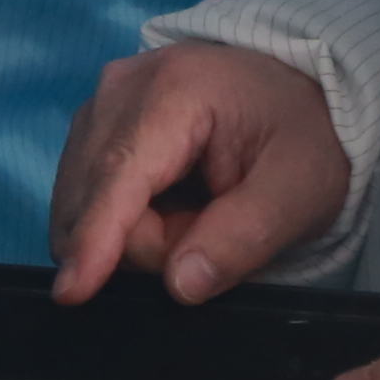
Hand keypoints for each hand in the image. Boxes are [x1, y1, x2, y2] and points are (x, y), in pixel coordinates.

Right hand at [46, 40, 355, 302]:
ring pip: (84, 205)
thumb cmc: (306, 137)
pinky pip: (86, 199)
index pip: (121, 173)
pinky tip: (167, 208)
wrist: (302, 96)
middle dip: (150, 242)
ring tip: (197, 213)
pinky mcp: (92, 125)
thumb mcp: (302, 189)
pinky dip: (125, 222)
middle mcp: (121, 87)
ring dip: (137, 235)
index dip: (96, 236)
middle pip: (97, 198)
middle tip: (215, 228)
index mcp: (176, 89)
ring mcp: (99, 103)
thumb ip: (245, 236)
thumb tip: (180, 284)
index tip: (73, 292)